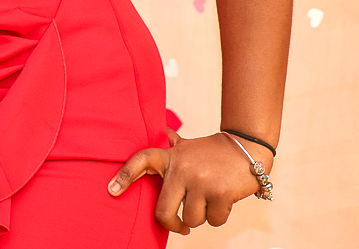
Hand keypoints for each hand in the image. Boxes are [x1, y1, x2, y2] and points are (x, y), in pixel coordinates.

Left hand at [108, 130, 265, 233]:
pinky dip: (219, 216)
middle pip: (163, 211)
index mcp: (171, 156)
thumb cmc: (211, 152)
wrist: (247, 148)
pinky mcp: (221, 194)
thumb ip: (171, 144)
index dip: (124, 176)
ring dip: (201, 217)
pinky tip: (223, 201)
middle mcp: (182, 168)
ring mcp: (200, 181)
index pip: (141, 161)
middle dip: (172, 224)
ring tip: (208, 201)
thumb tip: (158, 132)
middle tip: (180, 226)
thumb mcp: (186, 146)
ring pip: (191, 219)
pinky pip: (214, 220)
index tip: (111, 190)